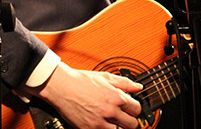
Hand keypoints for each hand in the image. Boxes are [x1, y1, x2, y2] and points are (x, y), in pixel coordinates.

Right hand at [24, 62, 142, 128]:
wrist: (62, 86)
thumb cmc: (81, 80)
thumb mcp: (105, 77)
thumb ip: (125, 82)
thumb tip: (139, 87)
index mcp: (116, 97)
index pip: (137, 109)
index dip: (135, 109)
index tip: (131, 110)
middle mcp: (110, 111)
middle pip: (132, 124)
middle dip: (130, 121)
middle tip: (124, 119)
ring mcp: (100, 122)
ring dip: (118, 127)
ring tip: (113, 122)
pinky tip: (102, 123)